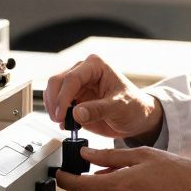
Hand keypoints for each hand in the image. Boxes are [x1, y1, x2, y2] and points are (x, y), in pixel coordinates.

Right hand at [44, 55, 162, 141]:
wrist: (138, 118)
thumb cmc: (134, 106)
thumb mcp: (119, 108)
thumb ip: (98, 110)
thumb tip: (76, 113)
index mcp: (95, 66)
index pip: (72, 78)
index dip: (63, 97)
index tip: (61, 115)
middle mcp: (83, 72)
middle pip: (57, 82)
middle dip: (55, 102)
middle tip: (58, 120)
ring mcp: (77, 85)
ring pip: (53, 92)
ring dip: (54, 108)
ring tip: (64, 123)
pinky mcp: (74, 99)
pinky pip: (57, 104)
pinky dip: (57, 114)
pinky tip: (66, 124)